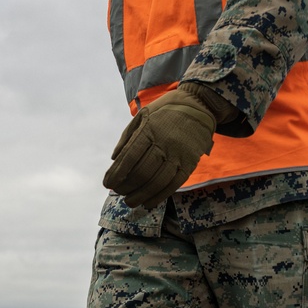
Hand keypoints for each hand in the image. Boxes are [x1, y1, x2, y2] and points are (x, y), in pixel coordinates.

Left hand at [103, 84, 220, 209]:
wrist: (200, 104)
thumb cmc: (166, 110)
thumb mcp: (143, 114)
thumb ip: (127, 136)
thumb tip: (114, 159)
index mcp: (149, 130)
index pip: (129, 157)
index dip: (116, 174)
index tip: (107, 184)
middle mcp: (164, 143)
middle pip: (141, 173)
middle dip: (126, 187)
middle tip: (118, 192)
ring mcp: (179, 154)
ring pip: (157, 182)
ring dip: (140, 195)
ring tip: (130, 201)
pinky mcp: (190, 163)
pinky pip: (173, 184)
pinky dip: (159, 197)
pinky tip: (148, 203)